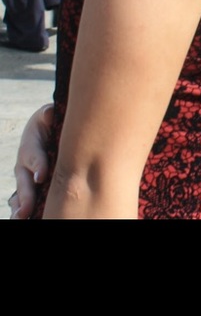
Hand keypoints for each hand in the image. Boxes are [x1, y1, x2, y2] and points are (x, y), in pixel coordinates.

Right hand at [9, 104, 53, 218]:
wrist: (45, 127)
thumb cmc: (49, 121)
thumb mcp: (47, 116)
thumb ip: (48, 115)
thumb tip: (49, 112)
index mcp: (29, 147)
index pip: (34, 157)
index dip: (38, 166)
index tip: (42, 176)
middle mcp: (24, 166)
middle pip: (24, 183)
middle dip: (26, 197)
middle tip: (25, 211)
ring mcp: (26, 177)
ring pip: (21, 195)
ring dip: (21, 207)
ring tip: (22, 218)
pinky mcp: (31, 185)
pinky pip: (24, 199)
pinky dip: (25, 208)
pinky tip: (28, 217)